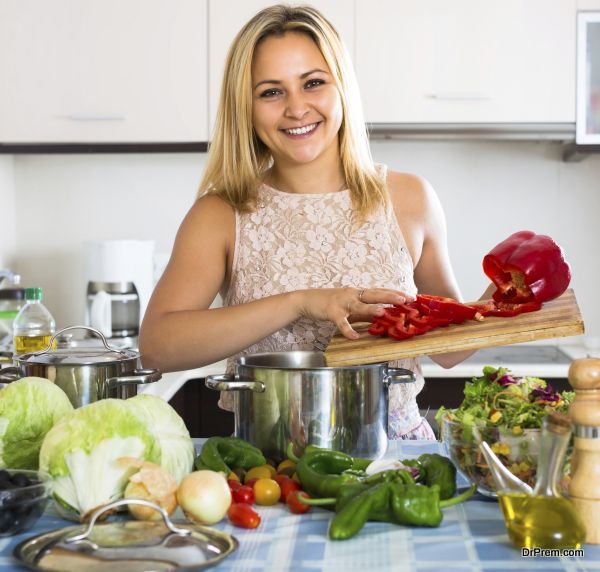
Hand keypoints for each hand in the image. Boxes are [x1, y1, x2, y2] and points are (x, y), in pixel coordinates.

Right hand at [294, 287, 413, 339]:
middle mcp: (353, 295)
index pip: (381, 291)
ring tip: (383, 312)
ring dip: (371, 308)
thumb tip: (383, 316)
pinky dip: (348, 330)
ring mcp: (342, 303)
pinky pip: (342, 322)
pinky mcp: (332, 312)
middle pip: (374, 294)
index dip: (395, 293)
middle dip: (390, 297)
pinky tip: (355, 336)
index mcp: (359, 293)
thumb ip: (366, 310)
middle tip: (405, 300)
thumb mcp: (351, 305)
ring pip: (359, 305)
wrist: (308, 300)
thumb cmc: (331, 302)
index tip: (411, 296)